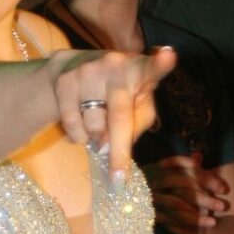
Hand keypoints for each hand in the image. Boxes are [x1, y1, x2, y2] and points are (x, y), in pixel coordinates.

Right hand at [50, 45, 175, 178]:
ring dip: (96, 136)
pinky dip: (78, 136)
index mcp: (140, 70)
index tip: (169, 55)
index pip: (152, 68)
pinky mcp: (65, 81)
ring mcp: (88, 72)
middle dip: (118, 150)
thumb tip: (108, 149)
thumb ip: (135, 126)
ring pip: (94, 125)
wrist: (73, 66)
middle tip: (119, 178)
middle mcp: (115, 66)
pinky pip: (72, 125)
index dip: (161, 63)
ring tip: (98, 123)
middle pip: (119, 117)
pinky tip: (81, 124)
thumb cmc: (119, 92)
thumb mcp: (137, 104)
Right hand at [145, 153, 228, 233]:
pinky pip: (167, 221)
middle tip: (223, 206)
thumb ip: (188, 168)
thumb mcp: (175, 175)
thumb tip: (198, 155)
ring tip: (213, 222)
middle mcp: (157, 181)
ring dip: (196, 215)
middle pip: (183, 187)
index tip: (224, 189)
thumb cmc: (164, 188)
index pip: (189, 168)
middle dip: (205, 198)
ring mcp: (153, 198)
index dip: (207, 178)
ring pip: (176, 204)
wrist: (131, 205)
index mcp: (165, 169)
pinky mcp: (150, 214)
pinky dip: (183, 228)